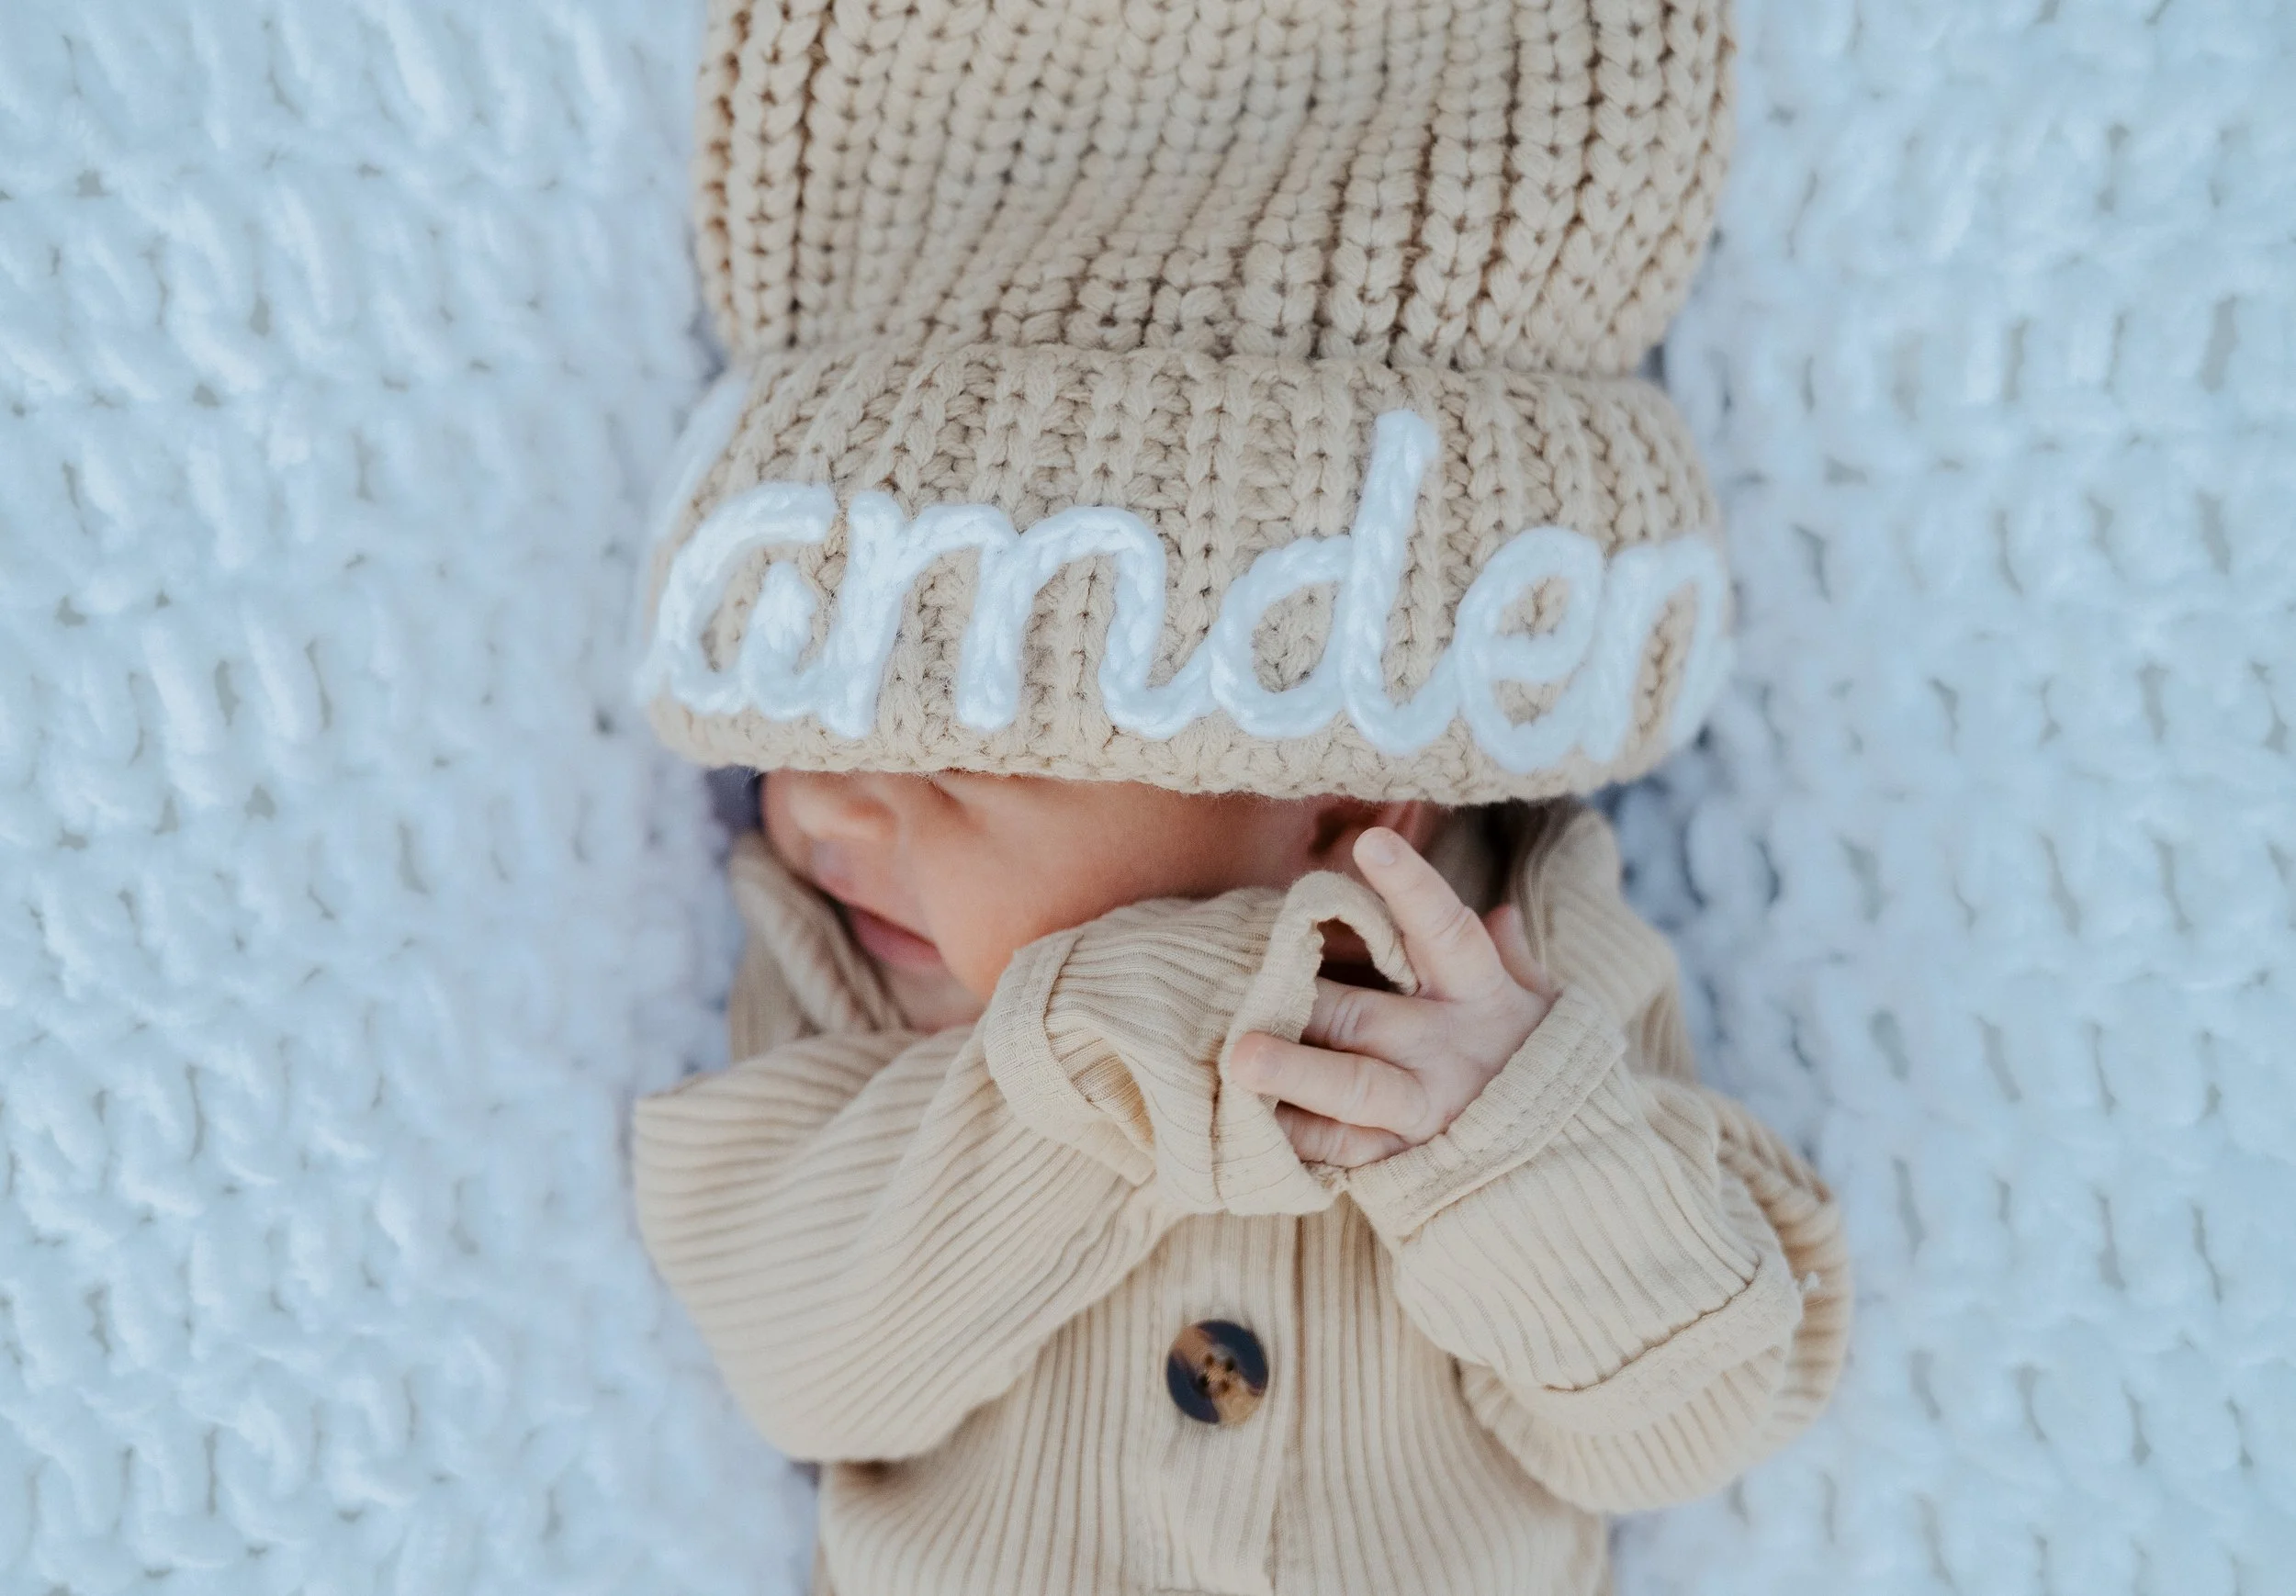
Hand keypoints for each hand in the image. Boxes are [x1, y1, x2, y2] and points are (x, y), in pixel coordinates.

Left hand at [1230, 826, 1560, 1167]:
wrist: (1566, 1169)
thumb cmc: (1535, 1067)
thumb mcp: (1541, 1009)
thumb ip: (1512, 960)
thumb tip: (1501, 913)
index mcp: (1481, 995)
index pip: (1447, 931)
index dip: (1412, 887)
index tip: (1372, 843)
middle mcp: (1448, 1049)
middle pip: (1369, 1016)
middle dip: (1310, 999)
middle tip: (1254, 978)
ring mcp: (1423, 1108)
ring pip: (1352, 1089)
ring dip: (1294, 1073)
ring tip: (1240, 1058)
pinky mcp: (1398, 1159)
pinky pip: (1341, 1149)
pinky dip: (1294, 1136)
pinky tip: (1245, 1119)